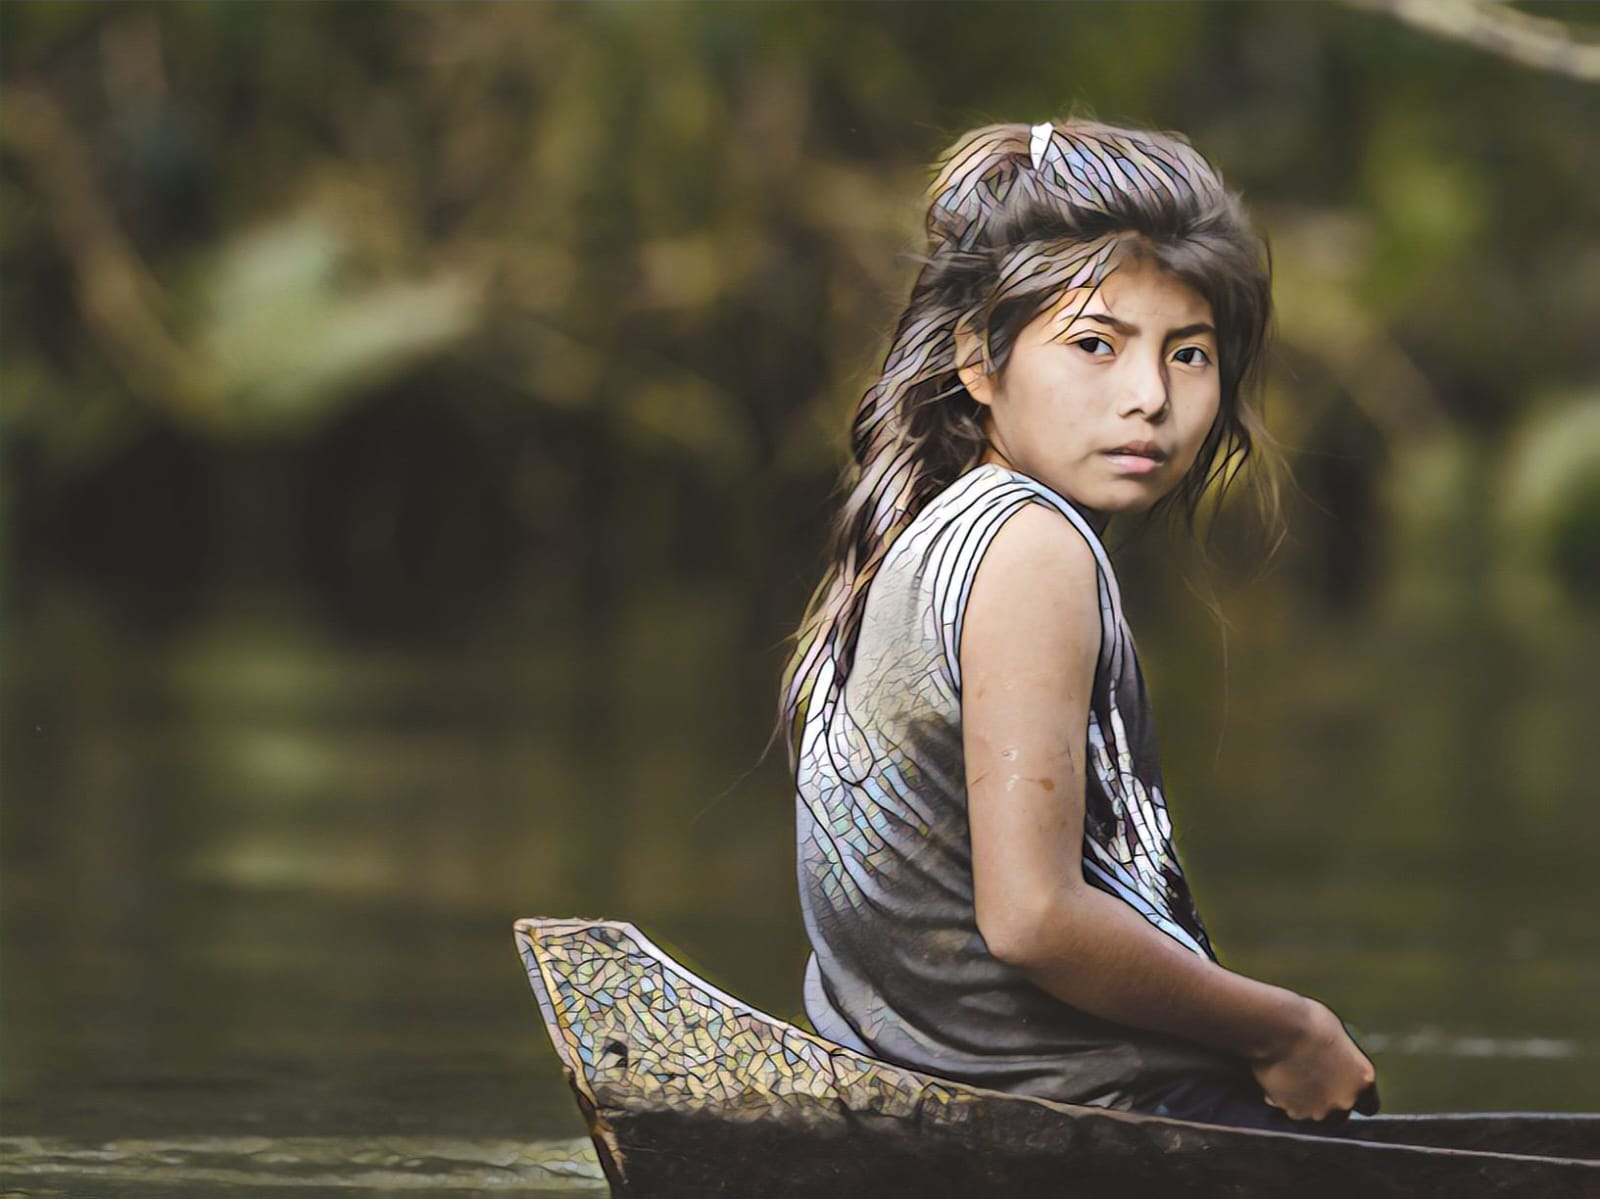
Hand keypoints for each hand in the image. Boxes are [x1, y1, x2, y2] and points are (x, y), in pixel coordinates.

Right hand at [1250, 999, 1378, 1121]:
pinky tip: (1276, 1079)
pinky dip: (1283, 1099)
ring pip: (1313, 1114)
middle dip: (1327, 1102)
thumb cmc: (1307, 1022)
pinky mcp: (1294, 1112)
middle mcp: (1346, 1101)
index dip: (1356, 1099)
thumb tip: (1336, 1065)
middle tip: (1310, 1082)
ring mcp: (1319, 1110)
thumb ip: (1341, 1061)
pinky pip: (1289, 1109)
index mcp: (1363, 1080)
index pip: (1369, 1105)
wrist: (1278, 1027)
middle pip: (1340, 1115)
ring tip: (1289, 1078)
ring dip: (1304, 1102)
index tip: (1342, 1090)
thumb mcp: (1336, 1037)